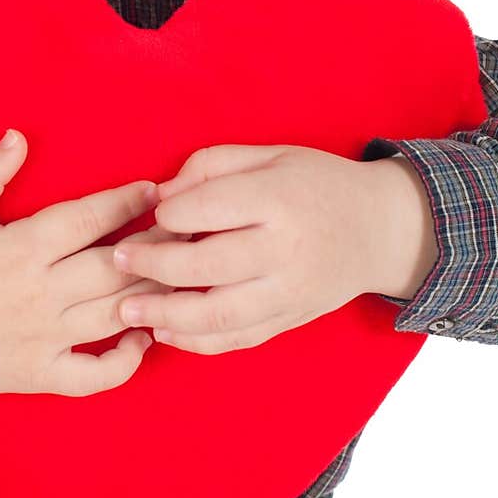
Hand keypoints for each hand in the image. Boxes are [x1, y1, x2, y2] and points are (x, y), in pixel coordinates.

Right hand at [0, 130, 183, 409]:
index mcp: (19, 250)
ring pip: (116, 315)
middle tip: (187, 229)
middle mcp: (38, 295)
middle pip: (116, 267)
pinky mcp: (41, 375)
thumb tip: (18, 136)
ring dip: (154, 294)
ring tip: (182, 273)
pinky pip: (96, 375)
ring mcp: (43, 340)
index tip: (155, 190)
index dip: (126, 202)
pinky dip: (128, 360)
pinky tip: (145, 334)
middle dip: (157, 245)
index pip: (89, 220)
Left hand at [111, 144, 438, 352]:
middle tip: (118, 259)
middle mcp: (286, 250)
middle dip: (153, 265)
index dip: (170, 213)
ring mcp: (289, 292)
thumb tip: (161, 195)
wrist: (379, 229)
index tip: (154, 213)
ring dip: (165, 315)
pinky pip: (238, 339)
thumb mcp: (270, 155)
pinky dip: (197, 342)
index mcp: (279, 199)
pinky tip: (165, 333)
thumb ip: (211, 167)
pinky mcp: (289, 320)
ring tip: (126, 310)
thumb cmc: (315, 183)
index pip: (209, 209)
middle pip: (206, 266)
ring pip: (219, 315)